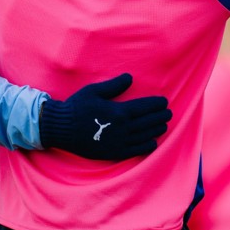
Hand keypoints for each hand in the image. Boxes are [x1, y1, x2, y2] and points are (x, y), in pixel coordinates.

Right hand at [39, 73, 171, 160]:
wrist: (60, 128)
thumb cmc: (76, 106)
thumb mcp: (94, 91)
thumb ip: (114, 85)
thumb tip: (130, 77)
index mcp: (119, 112)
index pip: (145, 108)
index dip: (157, 104)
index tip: (164, 102)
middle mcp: (122, 128)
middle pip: (148, 122)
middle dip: (160, 116)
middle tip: (168, 113)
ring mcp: (118, 142)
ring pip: (145, 136)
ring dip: (156, 130)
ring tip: (163, 125)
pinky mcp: (113, 153)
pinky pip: (135, 151)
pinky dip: (147, 146)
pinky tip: (153, 143)